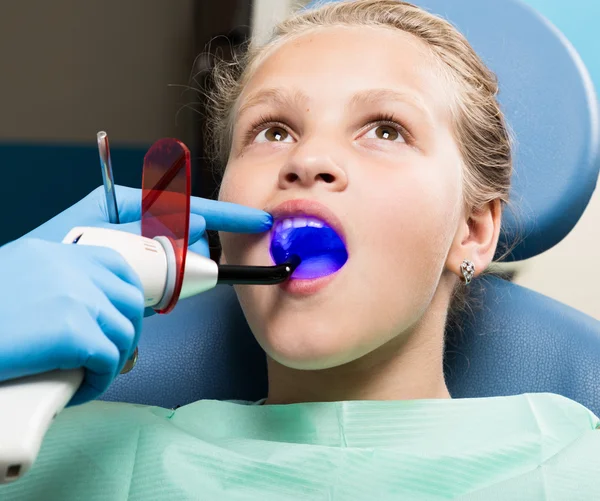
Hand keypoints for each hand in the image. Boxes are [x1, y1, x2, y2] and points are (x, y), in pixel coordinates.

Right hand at [0, 238, 144, 405]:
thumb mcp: (11, 281)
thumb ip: (46, 283)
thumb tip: (78, 307)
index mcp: (53, 253)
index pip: (115, 264)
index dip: (128, 294)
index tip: (123, 317)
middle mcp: (69, 268)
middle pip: (129, 299)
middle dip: (128, 331)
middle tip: (110, 355)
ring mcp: (76, 296)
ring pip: (122, 333)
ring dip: (112, 361)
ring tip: (88, 377)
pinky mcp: (74, 331)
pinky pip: (109, 360)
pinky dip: (100, 381)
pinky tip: (79, 390)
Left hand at [24, 185, 272, 315]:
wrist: (23, 300)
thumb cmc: (54, 253)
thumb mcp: (102, 232)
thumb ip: (152, 225)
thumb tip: (196, 222)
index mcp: (126, 204)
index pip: (189, 205)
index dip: (227, 215)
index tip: (257, 222)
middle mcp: (135, 225)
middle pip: (189, 234)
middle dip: (190, 251)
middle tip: (167, 269)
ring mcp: (137, 251)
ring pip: (179, 260)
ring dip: (173, 275)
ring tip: (145, 286)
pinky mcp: (135, 275)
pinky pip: (164, 281)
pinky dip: (162, 291)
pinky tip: (145, 296)